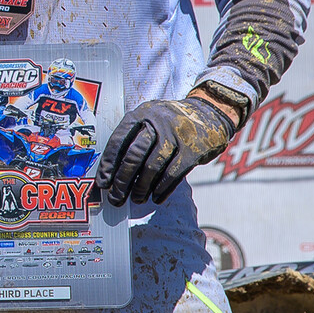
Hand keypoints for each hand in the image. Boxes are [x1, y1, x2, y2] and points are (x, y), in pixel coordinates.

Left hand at [96, 92, 240, 204]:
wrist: (210, 113)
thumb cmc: (171, 123)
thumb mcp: (151, 119)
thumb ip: (134, 139)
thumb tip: (113, 173)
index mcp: (141, 114)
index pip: (118, 140)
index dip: (108, 164)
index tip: (102, 183)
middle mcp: (157, 122)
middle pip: (134, 155)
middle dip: (122, 181)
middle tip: (115, 198)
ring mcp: (176, 135)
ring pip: (153, 167)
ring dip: (141, 188)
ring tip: (135, 199)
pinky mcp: (193, 149)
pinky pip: (173, 174)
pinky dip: (162, 189)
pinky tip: (155, 198)